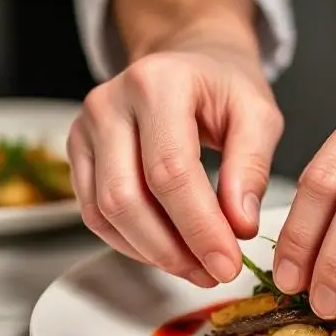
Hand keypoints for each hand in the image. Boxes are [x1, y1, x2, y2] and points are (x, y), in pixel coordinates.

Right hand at [67, 43, 282, 285]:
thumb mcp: (257, 114)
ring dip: (152, 253)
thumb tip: (239, 226)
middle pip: (127, 198)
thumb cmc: (223, 86)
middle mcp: (109, 103)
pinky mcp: (79, 153)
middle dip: (173, 249)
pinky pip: (94, 213)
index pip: (171, 171)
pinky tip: (168, 251)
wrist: (186, 63)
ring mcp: (85, 128)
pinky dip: (132, 242)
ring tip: (197, 267)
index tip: (228, 264)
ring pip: (104, 212)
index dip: (199, 227)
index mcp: (157, 84)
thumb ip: (252, 167)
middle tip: (214, 272)